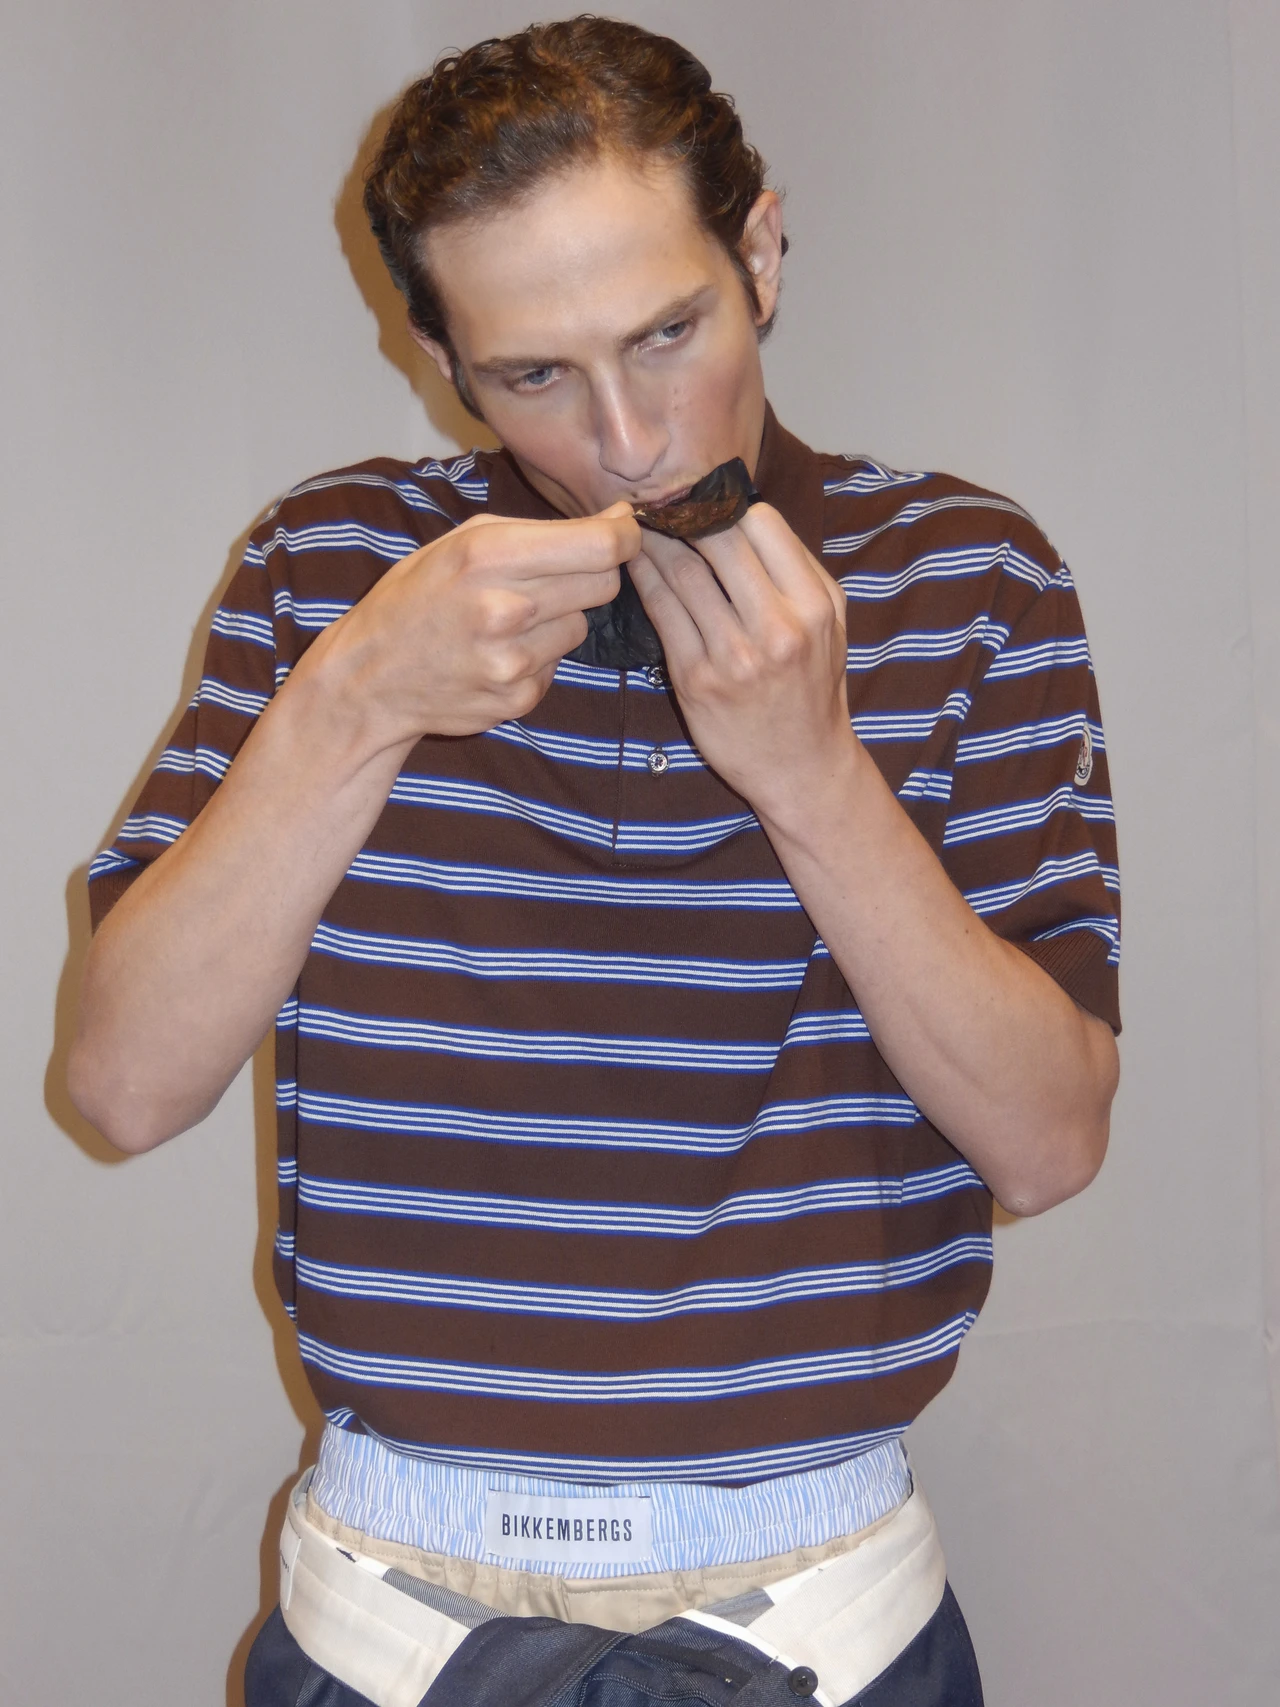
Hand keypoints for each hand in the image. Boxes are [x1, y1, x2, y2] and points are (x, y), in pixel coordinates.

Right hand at [299, 503, 637, 749]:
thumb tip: (617, 522)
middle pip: (603, 584)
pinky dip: (538, 656)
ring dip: (558, 618)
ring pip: (581, 626)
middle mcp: (504, 609)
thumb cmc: (417, 597)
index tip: (624, 532)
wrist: (369, 678)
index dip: (625, 537)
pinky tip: (497, 652)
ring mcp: (512, 661)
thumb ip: (535, 531)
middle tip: (549, 576)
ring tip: (508, 620)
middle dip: (589, 574)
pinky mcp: (518, 698)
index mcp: (487, 555)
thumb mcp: (459, 542)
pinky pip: (558, 665)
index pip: (599, 548)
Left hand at [628, 504, 853, 816]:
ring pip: (683, 573)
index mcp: (814, 606)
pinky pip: (663, 612)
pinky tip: (634, 565)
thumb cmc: (813, 687)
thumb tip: (743, 516)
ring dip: (654, 541)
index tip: (700, 497)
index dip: (725, 504)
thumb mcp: (830, 625)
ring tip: (637, 525)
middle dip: (682, 514)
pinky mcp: (695, 680)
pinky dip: (644, 580)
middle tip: (658, 501)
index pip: (761, 526)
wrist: (801, 766)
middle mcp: (778, 629)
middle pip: (717, 542)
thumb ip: (797, 571)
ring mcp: (734, 656)